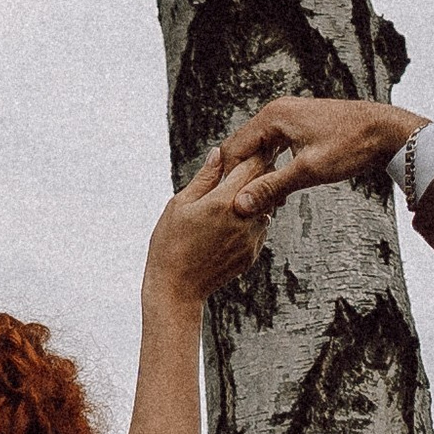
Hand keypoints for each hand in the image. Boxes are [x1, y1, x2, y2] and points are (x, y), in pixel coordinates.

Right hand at [145, 143, 272, 306]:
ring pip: (263, 208)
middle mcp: (245, 219)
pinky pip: (258, 229)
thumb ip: (204, 178)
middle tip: (248, 166)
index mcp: (224, 201)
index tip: (255, 145)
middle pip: (263, 185)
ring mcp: (251, 238)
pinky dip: (250, 222)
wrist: (177, 289)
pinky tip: (229, 225)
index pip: (252, 165)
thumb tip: (219, 154)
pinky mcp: (252, 253)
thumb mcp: (180, 205)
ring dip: (254, 200)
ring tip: (234, 200)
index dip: (255, 152)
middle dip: (257, 174)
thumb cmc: (170, 244)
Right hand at [214, 93, 418, 211]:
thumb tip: (240, 204)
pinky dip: (274, 167)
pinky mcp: (300, 125)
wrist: (387, 132)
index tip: (228, 203)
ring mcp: (289, 117)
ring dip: (259, 175)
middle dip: (243, 177)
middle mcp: (277, 111)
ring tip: (263, 202)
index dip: (228, 178)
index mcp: (273, 116)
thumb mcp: (308, 171)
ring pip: (260, 149)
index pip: (233, 148)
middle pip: (243, 148)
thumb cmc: (352, 146)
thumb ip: (271, 187)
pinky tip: (280, 190)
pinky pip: (275, 147)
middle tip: (245, 206)